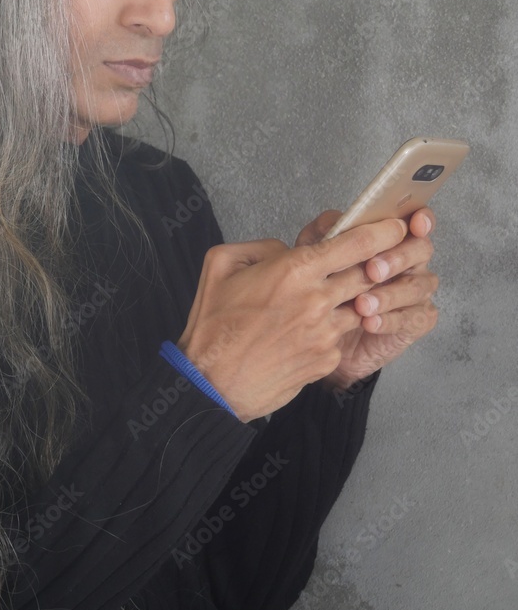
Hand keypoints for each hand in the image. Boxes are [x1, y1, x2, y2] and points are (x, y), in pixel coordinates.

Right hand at [176, 217, 410, 422]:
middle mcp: (317, 300)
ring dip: (357, 299)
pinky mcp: (327, 359)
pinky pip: (342, 336)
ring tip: (335, 300)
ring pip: (361, 305)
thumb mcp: (220, 265)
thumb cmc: (214, 325)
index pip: (356, 243)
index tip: (395, 226)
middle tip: (382, 258)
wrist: (212, 383)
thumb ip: (260, 247)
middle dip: (382, 264)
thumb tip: (287, 250)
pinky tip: (310, 332)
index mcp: (293, 271)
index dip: (383, 231)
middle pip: (370, 273)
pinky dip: (334, 329)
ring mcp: (326, 332)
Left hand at [294, 207, 438, 386]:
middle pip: (421, 250)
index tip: (413, 223)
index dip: (421, 219)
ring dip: (389, 294)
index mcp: (393, 239)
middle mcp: (411, 262)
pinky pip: (414, 318)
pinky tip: (369, 322)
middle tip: (372, 270)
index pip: (416, 221)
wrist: (324, 332)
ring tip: (362, 304)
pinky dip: (390, 320)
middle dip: (397, 258)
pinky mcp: (417, 321)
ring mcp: (417, 291)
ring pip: (418, 286)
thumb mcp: (316, 256)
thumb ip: (325, 234)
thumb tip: (335, 221)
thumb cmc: (327, 285)